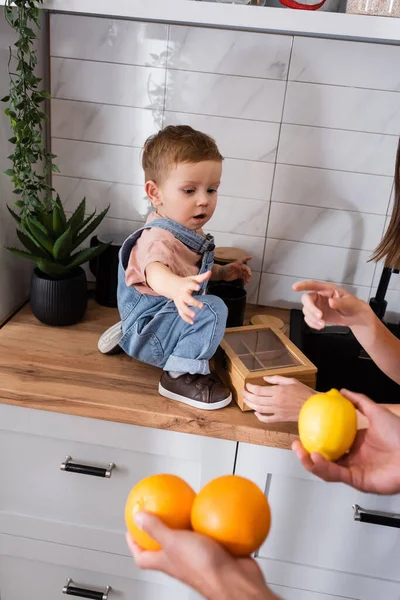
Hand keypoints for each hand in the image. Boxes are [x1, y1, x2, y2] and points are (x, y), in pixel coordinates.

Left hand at [126, 513, 277, 599]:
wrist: (236, 579)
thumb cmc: (204, 567)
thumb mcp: (174, 542)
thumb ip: (156, 529)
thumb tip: (138, 517)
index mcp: (167, 561)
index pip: (143, 557)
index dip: (134, 544)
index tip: (132, 527)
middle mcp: (182, 561)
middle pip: (167, 546)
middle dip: (164, 529)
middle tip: (164, 511)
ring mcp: (201, 556)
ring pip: (192, 537)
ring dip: (191, 523)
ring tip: (191, 505)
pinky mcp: (219, 551)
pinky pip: (215, 533)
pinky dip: (215, 522)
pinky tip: (216, 509)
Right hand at [172, 271, 210, 324]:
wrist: (170, 286)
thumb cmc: (185, 282)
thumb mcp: (192, 278)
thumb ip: (201, 277)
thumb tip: (210, 272)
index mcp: (185, 286)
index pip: (189, 285)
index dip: (194, 286)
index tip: (198, 287)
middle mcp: (182, 294)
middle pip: (186, 299)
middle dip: (193, 302)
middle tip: (201, 306)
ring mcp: (179, 301)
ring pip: (182, 307)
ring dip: (188, 312)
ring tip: (195, 316)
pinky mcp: (179, 306)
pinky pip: (181, 313)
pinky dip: (186, 318)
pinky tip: (192, 322)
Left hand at [221, 257, 251, 284]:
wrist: (222, 274)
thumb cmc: (225, 269)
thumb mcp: (228, 267)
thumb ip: (233, 266)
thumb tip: (238, 265)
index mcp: (237, 264)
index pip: (242, 260)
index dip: (246, 258)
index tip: (251, 257)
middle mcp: (239, 267)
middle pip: (246, 268)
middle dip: (248, 271)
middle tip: (250, 275)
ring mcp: (240, 272)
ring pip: (245, 274)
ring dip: (247, 277)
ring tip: (247, 281)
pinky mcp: (239, 276)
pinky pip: (243, 278)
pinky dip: (245, 280)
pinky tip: (245, 282)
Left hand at [243, 376, 313, 422]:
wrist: (313, 406)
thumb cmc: (304, 393)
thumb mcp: (291, 381)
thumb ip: (277, 379)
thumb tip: (265, 378)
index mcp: (278, 391)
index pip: (259, 390)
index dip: (250, 388)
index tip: (247, 385)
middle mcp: (276, 401)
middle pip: (256, 399)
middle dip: (247, 395)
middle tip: (244, 392)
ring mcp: (277, 411)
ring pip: (259, 409)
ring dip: (250, 405)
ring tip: (246, 401)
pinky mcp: (281, 418)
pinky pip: (267, 419)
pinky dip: (260, 417)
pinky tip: (256, 413)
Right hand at [292, 280, 369, 329]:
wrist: (355, 317)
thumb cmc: (353, 305)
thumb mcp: (350, 303)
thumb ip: (340, 302)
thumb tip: (331, 302)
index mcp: (327, 289)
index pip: (313, 285)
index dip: (303, 285)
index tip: (294, 287)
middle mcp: (319, 296)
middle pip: (307, 299)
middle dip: (311, 309)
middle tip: (319, 317)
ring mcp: (317, 306)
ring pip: (307, 311)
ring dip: (312, 319)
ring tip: (323, 324)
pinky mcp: (317, 315)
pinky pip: (309, 319)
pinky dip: (312, 324)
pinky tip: (320, 326)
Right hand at [292, 390, 399, 494]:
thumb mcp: (376, 412)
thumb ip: (359, 401)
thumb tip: (342, 391)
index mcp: (355, 444)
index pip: (329, 442)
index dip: (314, 438)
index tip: (303, 430)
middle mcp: (353, 458)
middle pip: (324, 459)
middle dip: (306, 454)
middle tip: (295, 445)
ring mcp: (354, 470)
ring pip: (326, 470)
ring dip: (311, 462)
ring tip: (301, 451)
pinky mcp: (358, 481)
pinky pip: (337, 475)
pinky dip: (325, 467)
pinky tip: (316, 457)